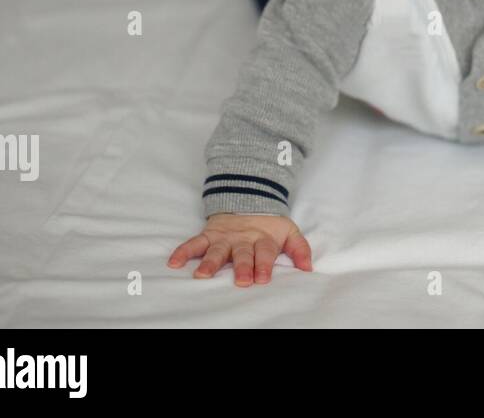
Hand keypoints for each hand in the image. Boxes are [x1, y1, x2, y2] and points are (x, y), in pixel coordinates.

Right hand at [167, 213, 311, 286]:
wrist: (248, 201)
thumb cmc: (269, 226)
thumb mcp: (289, 231)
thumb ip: (300, 248)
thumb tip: (309, 268)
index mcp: (263, 239)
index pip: (265, 252)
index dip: (264, 264)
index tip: (263, 278)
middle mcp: (243, 239)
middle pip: (242, 254)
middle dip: (241, 267)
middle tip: (241, 281)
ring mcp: (224, 237)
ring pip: (216, 250)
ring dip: (210, 263)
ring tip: (202, 275)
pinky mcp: (208, 235)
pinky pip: (194, 243)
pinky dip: (183, 251)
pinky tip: (174, 262)